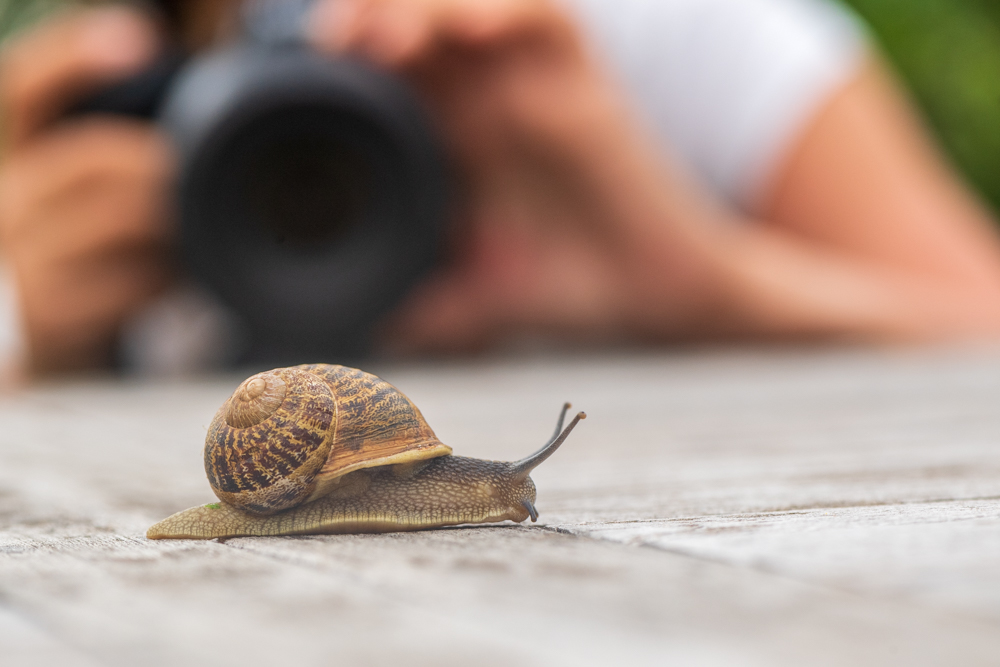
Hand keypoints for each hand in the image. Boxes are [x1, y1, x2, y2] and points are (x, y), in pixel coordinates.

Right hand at [0, 7, 175, 373]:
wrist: (32, 337)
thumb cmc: (75, 250)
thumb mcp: (73, 192)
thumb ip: (115, 154)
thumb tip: (202, 105)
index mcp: (12, 152)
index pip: (25, 86)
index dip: (75, 55)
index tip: (141, 35)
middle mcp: (5, 199)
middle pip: (92, 157)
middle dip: (163, 162)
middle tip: (206, 174)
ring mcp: (22, 259)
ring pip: (120, 220)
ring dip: (177, 222)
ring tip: (202, 228)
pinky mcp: (48, 314)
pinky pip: (129, 283)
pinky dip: (170, 276)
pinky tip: (184, 276)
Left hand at [311, 0, 725, 351]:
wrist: (665, 298)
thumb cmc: (578, 292)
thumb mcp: (484, 301)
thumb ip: (430, 311)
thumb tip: (371, 333)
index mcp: (465, 140)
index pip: (396, 67)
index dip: (348, 52)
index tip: (303, 71)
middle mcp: (497, 102)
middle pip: (424, 20)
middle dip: (372, 14)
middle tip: (331, 43)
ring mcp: (542, 89)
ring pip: (475, 6)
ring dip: (426, 8)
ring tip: (385, 38)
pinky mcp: (591, 88)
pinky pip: (550, 20)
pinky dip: (507, 11)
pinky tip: (468, 31)